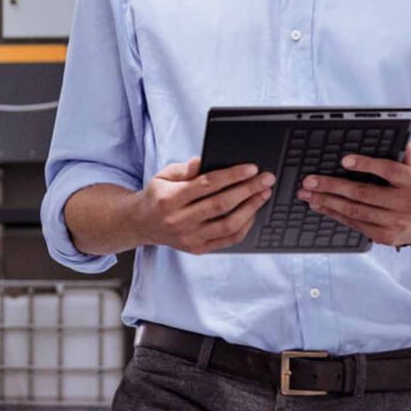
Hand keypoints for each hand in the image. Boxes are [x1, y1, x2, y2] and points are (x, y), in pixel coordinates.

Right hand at [136, 156, 275, 254]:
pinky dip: (244, 226)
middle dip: (248, 190)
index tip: (252, 168)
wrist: (143, 224)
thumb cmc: (158, 195)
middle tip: (267, 179)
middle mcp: (179, 221)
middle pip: (221, 205)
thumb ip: (184, 169)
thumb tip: (201, 161)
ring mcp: (189, 238)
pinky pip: (228, 240)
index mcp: (170, 199)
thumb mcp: (164, 175)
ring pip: (228, 225)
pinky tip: (253, 212)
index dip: (232, 176)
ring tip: (264, 194)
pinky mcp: (197, 249)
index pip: (207, 185)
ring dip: (251, 208)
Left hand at [296, 143, 410, 248]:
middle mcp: (405, 204)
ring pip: (354, 211)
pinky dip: (334, 214)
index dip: (365, 165)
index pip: (388, 171)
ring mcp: (394, 223)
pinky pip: (354, 223)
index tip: (344, 160)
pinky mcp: (384, 237)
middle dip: (332, 186)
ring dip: (327, 202)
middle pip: (363, 193)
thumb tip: (396, 135)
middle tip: (310, 181)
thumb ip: (403, 155)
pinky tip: (320, 206)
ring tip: (307, 194)